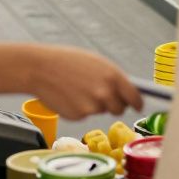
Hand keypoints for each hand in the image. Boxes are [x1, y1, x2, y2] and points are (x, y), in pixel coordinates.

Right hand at [26, 45, 143, 119]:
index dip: (137, 103)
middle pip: (119, 109)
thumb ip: (112, 77)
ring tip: (77, 89)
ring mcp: (92, 106)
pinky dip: (79, 108)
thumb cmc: (67, 62)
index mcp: (113, 76)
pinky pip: (85, 115)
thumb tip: (127, 91)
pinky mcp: (79, 116)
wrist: (40, 68)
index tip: (137, 105)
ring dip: (93, 104)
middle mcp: (106, 93)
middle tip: (99, 95)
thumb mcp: (96, 63)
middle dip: (113, 105)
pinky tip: (68, 96)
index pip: (135, 97)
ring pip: (100, 110)